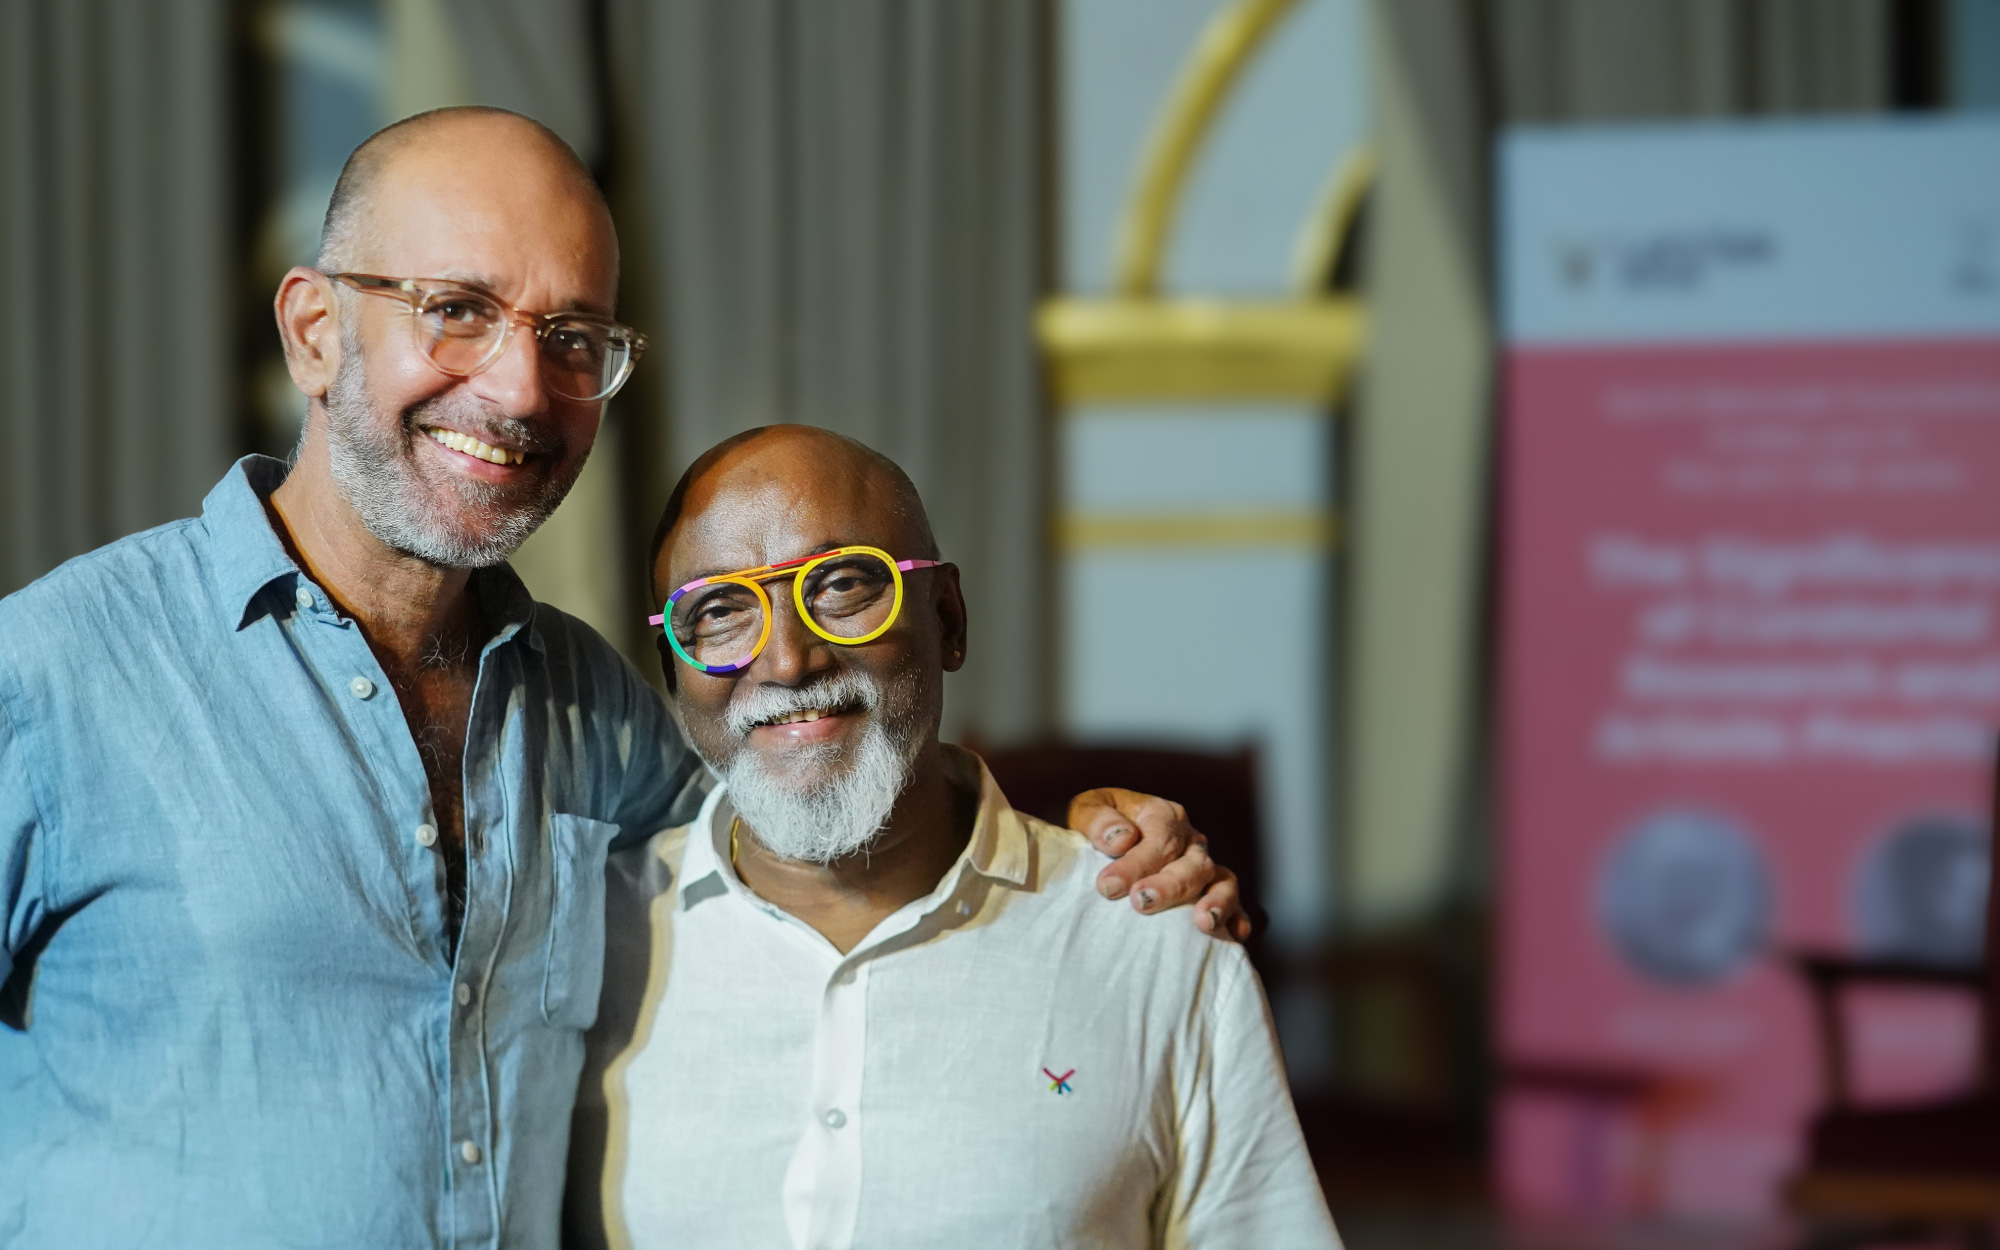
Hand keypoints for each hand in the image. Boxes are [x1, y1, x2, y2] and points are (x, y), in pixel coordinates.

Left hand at [1067, 788, 1250, 940]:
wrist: (1099, 845)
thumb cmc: (1096, 828)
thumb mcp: (1086, 810)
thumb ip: (1098, 820)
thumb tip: (1121, 839)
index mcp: (1164, 816)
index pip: (1159, 839)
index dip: (1136, 863)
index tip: (1108, 886)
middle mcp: (1190, 841)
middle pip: (1192, 863)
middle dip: (1169, 886)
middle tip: (1141, 902)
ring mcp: (1205, 868)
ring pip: (1223, 882)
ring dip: (1216, 902)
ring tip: (1203, 922)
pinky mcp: (1211, 894)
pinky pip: (1235, 905)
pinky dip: (1236, 919)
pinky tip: (1233, 935)